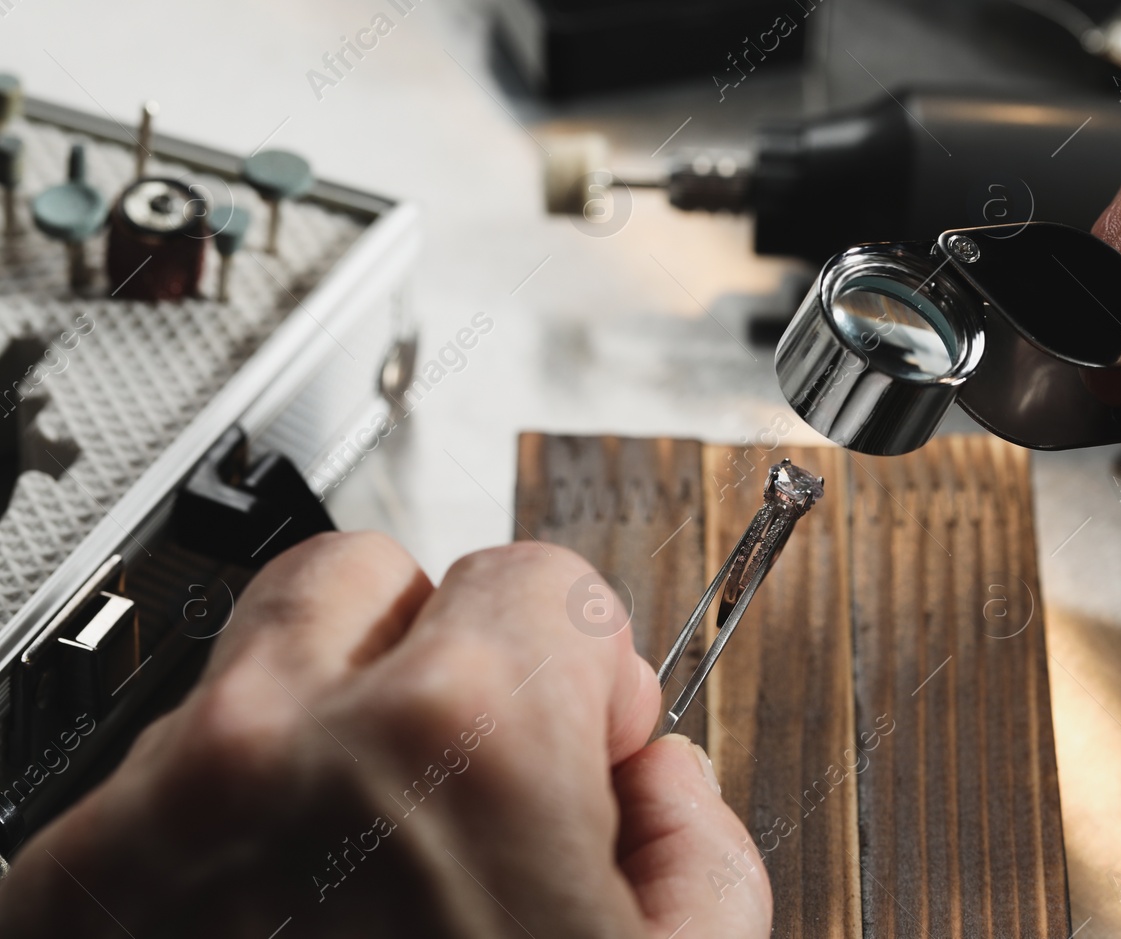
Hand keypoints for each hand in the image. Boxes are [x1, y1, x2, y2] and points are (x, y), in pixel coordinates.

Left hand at [0, 533, 770, 936]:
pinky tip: (282, 932)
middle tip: (469, 759)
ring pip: (249, 673)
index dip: (587, 662)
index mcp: (459, 743)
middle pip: (364, 575)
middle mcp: (277, 747)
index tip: (583, 727)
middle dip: (435, 646)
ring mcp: (147, 821)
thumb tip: (649, 780)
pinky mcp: (56, 901)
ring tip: (369, 869)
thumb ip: (699, 841)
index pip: (534, 577)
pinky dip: (223, 832)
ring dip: (321, 736)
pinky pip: (155, 792)